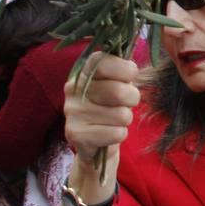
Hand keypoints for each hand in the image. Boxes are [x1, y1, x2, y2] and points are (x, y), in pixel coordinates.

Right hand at [63, 53, 140, 167]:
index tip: (130, 77)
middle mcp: (73, 89)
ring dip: (125, 120)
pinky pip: (116, 133)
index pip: (104, 62)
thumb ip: (124, 71)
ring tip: (114, 120)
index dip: (125, 70)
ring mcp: (72, 112)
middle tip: (125, 103)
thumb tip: (132, 67)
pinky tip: (108, 134)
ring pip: (121, 115)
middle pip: (118, 91)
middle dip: (132, 99)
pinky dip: (119, 135)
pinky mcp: (75, 134)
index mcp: (83, 72)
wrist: (96, 143)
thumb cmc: (112, 107)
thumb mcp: (119, 83)